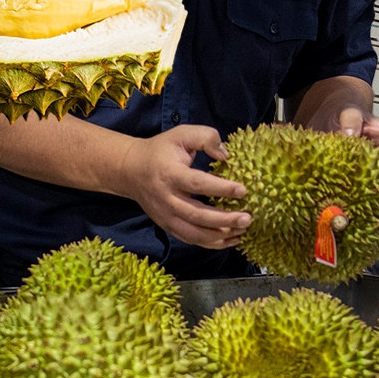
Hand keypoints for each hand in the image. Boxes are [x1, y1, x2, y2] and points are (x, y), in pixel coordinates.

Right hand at [121, 125, 250, 248]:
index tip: (243, 190)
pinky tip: (230, 239)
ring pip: (194, 233)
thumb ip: (205, 137)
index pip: (197, 184)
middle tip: (247, 218)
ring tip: (242, 231)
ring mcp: (166, 216)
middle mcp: (167, 199)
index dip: (221, 188)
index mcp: (170, 174)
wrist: (131, 170)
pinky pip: (190, 239)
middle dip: (225, 219)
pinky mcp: (168, 226)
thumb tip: (226, 155)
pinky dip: (211, 243)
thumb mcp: (181, 134)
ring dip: (220, 235)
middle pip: (197, 215)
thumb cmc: (161, 150)